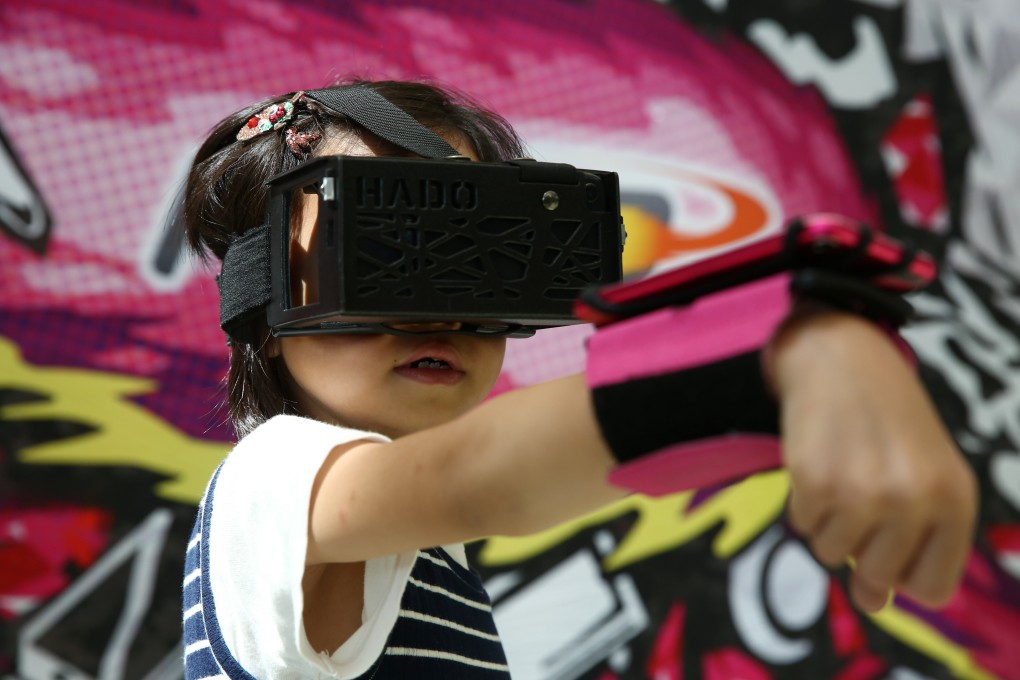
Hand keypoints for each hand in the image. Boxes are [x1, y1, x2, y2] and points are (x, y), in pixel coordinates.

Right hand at [767, 312, 977, 611]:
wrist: (841, 358)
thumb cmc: (889, 421)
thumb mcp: (925, 476)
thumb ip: (913, 544)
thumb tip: (871, 604)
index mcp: (954, 501)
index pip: (932, 588)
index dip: (905, 571)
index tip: (893, 540)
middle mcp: (913, 501)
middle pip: (878, 577)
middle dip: (862, 547)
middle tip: (862, 497)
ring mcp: (861, 493)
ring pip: (833, 553)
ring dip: (829, 523)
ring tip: (840, 473)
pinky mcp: (813, 481)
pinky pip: (801, 526)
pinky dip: (803, 502)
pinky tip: (817, 462)